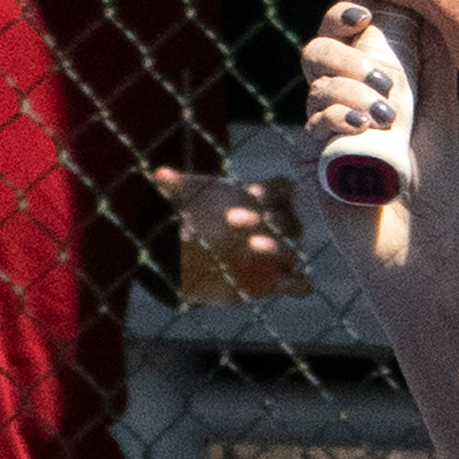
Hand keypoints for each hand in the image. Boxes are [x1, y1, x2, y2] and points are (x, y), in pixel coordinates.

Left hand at [155, 162, 308, 299]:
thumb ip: (179, 188)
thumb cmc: (207, 214)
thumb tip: (159, 174)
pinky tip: (286, 282)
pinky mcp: (279, 282)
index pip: (282, 190)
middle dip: (265, 217)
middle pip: (285, 219)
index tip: (251, 193)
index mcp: (264, 201)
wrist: (207, 252)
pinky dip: (298, 284)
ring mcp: (281, 254)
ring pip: (291, 249)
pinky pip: (300, 284)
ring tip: (252, 244)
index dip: (271, 192)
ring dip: (276, 247)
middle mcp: (278, 226)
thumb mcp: (191, 200)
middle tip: (232, 219)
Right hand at [305, 0, 458, 240]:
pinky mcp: (310, 168)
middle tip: (382, 81)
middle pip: (316, 55)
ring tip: (383, 115)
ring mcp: (321, 134)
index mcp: (364, 83)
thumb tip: (430, 7)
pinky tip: (358, 125)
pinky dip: (332, 121)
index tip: (364, 14)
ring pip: (314, 91)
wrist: (426, 242)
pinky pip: (309, 131)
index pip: (342, 37)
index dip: (342, 17)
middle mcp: (338, 103)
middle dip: (343, 56)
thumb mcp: (443, 111)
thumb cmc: (438, 180)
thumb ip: (435, 61)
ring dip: (347, 92)